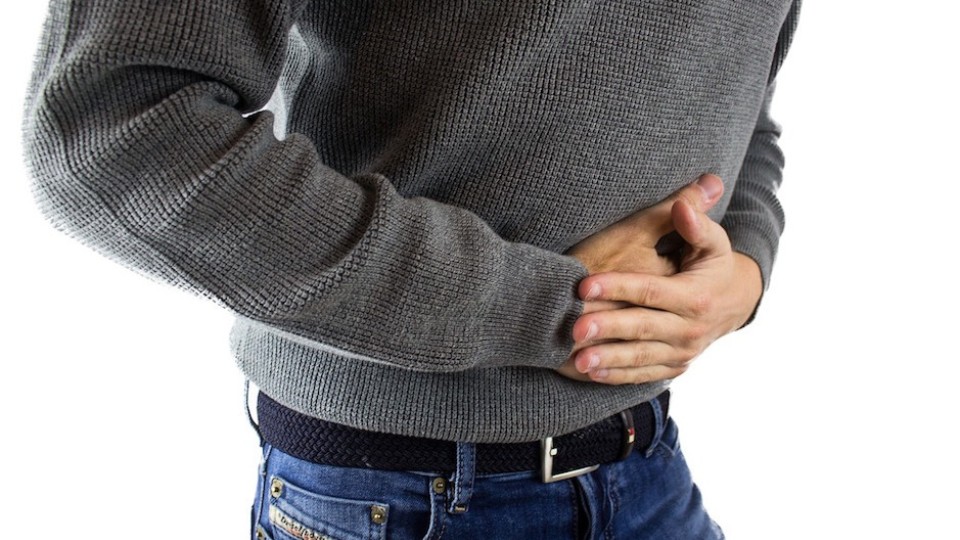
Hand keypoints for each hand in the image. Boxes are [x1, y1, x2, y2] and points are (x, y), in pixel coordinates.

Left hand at [560, 192, 761, 384]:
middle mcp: (690, 329)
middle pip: (642, 328)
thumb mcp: (714, 242)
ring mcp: (682, 352)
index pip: (651, 292)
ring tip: (578, 360)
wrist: (736, 303)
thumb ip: (696, 224)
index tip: (584, 285)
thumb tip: (682, 205)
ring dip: (608, 360)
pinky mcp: (674, 366)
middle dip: (607, 329)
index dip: (618, 287)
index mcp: (695, 297)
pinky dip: (618, 376)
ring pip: (641, 358)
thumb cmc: (714, 264)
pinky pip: (644, 374)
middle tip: (574, 328)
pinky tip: (592, 373)